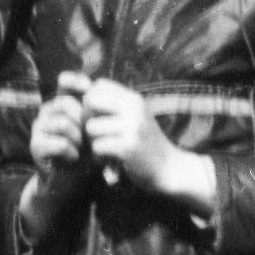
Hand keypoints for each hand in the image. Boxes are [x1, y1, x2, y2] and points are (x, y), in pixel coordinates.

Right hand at [29, 75, 91, 169]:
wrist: (72, 178)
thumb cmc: (86, 150)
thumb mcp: (95, 128)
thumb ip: (98, 111)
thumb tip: (101, 92)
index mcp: (61, 103)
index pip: (64, 81)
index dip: (77, 81)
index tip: (89, 88)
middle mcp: (47, 112)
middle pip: (65, 103)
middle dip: (83, 119)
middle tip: (89, 135)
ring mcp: (39, 128)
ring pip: (63, 123)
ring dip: (78, 138)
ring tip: (81, 148)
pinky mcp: (35, 146)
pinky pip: (59, 143)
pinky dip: (71, 152)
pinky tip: (74, 157)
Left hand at [76, 80, 212, 207]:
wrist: (170, 168)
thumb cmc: (146, 144)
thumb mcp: (135, 118)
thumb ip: (115, 107)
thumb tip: (83, 97)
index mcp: (134, 99)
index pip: (99, 85)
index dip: (91, 101)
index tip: (98, 117)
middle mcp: (134, 108)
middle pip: (90, 102)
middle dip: (87, 119)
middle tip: (96, 134)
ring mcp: (132, 127)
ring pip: (91, 127)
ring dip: (93, 142)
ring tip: (106, 150)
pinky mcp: (128, 147)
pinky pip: (97, 147)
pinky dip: (99, 157)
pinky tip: (110, 162)